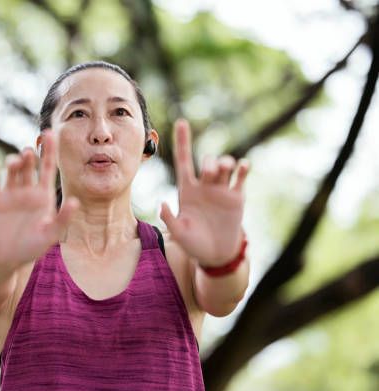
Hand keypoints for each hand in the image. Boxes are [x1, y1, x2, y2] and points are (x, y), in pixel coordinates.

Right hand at [0, 130, 78, 270]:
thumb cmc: (32, 247)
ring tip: (16, 162)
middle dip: (30, 157)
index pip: (48, 167)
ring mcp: (10, 192)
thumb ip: (63, 218)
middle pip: (30, 167)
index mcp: (43, 195)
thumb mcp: (51, 234)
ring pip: (13, 171)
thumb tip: (76, 202)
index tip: (51, 133)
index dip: (50, 151)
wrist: (7, 258)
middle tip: (29, 152)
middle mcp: (27, 190)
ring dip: (14, 163)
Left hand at [160, 119, 249, 266]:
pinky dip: (243, 169)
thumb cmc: (193, 243)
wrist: (215, 254)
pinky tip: (243, 166)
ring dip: (225, 162)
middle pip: (207, 163)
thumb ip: (169, 219)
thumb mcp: (178, 233)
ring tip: (225, 167)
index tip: (182, 122)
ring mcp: (222, 190)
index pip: (184, 160)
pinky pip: (241, 178)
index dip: (183, 141)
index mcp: (187, 190)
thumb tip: (161, 203)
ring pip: (225, 166)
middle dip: (209, 163)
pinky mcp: (237, 197)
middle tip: (209, 172)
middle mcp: (205, 186)